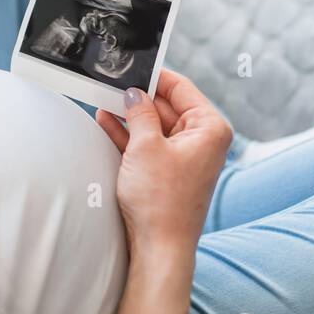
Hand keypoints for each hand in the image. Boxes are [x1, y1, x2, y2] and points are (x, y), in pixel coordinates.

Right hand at [96, 70, 232, 259]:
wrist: (158, 248)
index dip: (155, 75)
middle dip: (139, 97)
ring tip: (103, 99)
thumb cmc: (161, 201)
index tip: (133, 65)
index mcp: (210, 128)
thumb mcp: (146, 146)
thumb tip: (135, 94)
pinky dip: (128, 135)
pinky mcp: (168, 172)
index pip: (182, 87)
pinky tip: (105, 121)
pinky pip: (148, 144)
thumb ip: (140, 113)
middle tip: (112, 83)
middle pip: (167, 106)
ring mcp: (185, 157)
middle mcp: (202, 140)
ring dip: (129, 115)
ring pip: (154, 126)